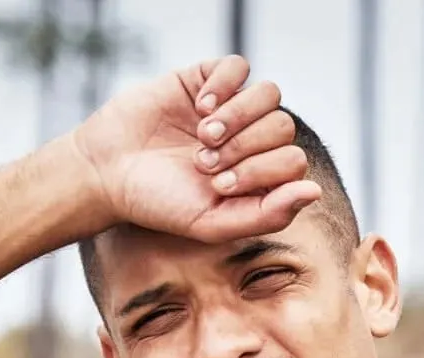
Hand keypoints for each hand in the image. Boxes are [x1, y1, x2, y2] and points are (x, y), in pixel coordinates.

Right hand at [69, 54, 322, 242]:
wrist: (108, 172)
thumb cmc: (161, 204)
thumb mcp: (214, 223)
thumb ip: (269, 215)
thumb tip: (315, 191)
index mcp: (260, 175)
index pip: (293, 161)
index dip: (261, 171)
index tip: (218, 184)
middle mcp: (251, 140)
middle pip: (283, 127)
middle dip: (245, 147)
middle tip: (203, 162)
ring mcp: (231, 108)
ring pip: (269, 94)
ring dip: (238, 116)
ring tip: (203, 134)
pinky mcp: (206, 79)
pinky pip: (238, 67)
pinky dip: (223, 86)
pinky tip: (198, 107)